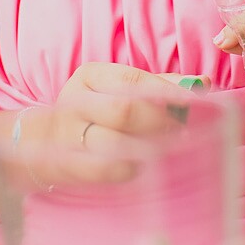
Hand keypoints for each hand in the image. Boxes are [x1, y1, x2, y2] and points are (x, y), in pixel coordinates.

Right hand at [5, 63, 210, 185]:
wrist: (41, 143)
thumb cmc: (94, 114)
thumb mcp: (116, 91)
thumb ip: (158, 86)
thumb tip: (203, 83)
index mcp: (90, 75)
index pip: (133, 79)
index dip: (165, 91)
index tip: (191, 104)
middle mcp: (76, 100)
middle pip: (124, 110)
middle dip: (159, 122)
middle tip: (181, 132)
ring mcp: (68, 134)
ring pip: (114, 141)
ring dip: (148, 147)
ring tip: (168, 150)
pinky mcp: (68, 163)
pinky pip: (104, 169)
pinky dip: (129, 169)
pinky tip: (143, 168)